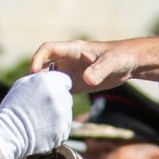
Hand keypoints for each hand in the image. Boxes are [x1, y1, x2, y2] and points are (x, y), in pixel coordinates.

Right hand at [0, 70, 75, 158]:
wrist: (10, 132)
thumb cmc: (13, 107)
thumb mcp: (23, 84)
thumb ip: (41, 79)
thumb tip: (49, 77)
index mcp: (50, 82)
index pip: (65, 81)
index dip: (57, 86)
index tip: (50, 92)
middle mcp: (60, 97)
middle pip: (66, 97)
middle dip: (58, 101)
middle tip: (42, 108)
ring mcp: (64, 115)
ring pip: (66, 113)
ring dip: (57, 115)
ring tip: (40, 120)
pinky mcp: (64, 131)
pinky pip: (64, 127)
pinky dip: (56, 129)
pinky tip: (42, 129)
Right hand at [30, 36, 158, 94]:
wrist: (129, 63)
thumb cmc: (120, 56)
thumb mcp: (112, 62)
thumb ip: (99, 70)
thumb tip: (87, 80)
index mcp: (72, 49)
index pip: (48, 49)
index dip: (38, 58)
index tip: (34, 72)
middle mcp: (67, 60)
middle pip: (43, 65)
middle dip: (34, 77)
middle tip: (28, 93)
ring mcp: (70, 72)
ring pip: (49, 79)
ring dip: (42, 89)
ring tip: (34, 103)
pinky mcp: (75, 84)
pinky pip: (60, 90)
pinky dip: (54, 98)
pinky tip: (51, 109)